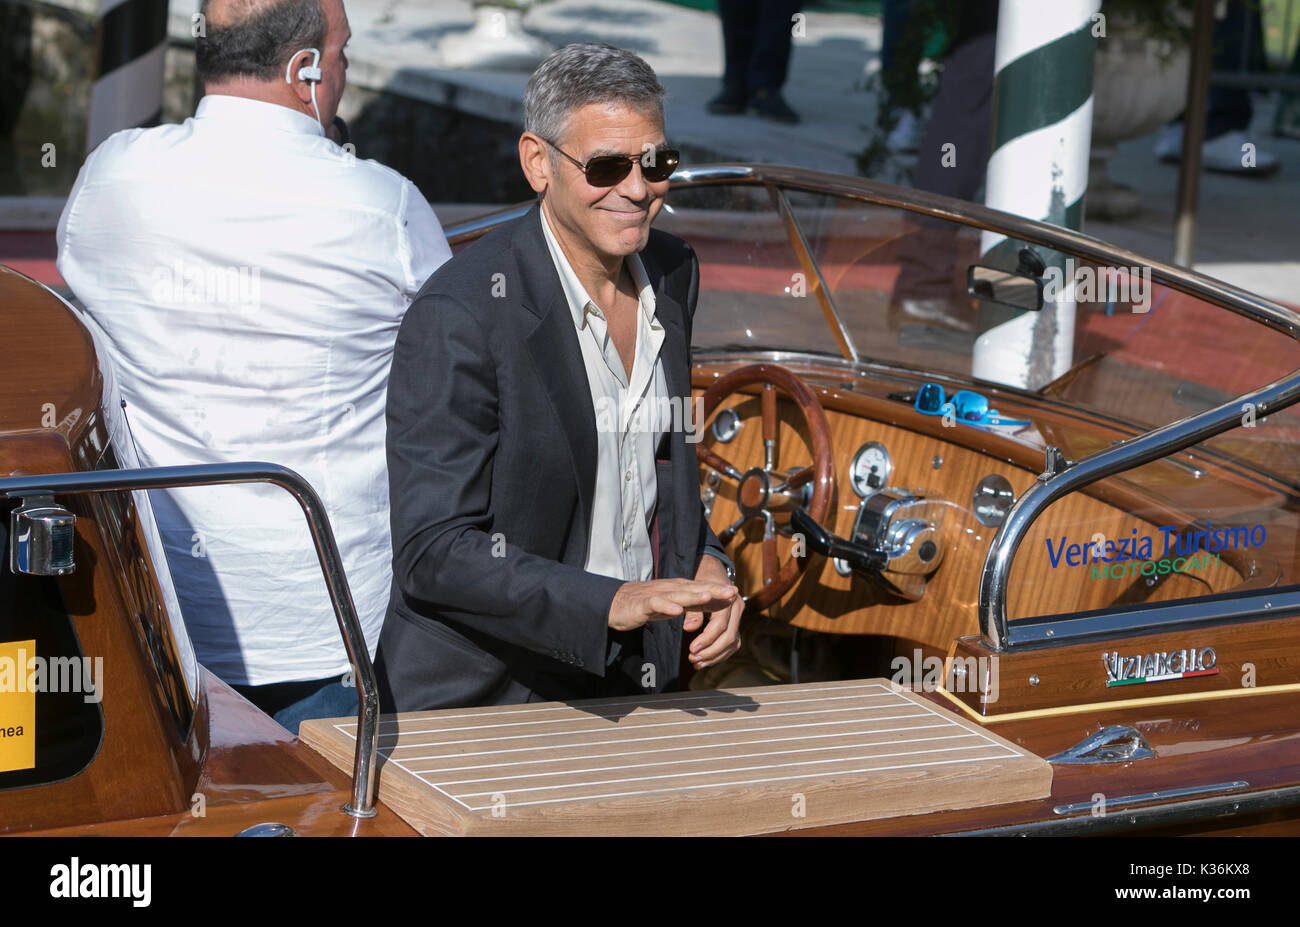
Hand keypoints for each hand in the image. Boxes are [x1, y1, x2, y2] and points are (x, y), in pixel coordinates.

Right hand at [608, 578, 736, 632]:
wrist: (616, 602)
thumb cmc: (646, 604)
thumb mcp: (673, 605)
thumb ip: (691, 606)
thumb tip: (713, 608)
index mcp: (679, 589)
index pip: (701, 588)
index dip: (718, 590)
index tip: (737, 592)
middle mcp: (670, 589)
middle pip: (694, 589)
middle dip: (714, 590)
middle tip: (732, 591)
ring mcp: (657, 595)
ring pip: (678, 595)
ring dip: (693, 595)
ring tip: (708, 596)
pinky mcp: (643, 604)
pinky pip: (656, 605)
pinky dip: (666, 607)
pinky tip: (676, 611)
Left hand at [685, 556, 743, 669]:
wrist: (713, 576)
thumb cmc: (700, 585)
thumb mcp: (693, 595)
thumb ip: (691, 611)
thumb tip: (689, 628)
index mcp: (728, 599)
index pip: (720, 625)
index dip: (706, 639)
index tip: (691, 649)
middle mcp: (737, 609)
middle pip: (729, 637)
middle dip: (711, 651)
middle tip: (693, 659)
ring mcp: (739, 618)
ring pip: (732, 644)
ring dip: (715, 656)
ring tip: (696, 663)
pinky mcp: (737, 626)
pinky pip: (732, 645)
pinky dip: (719, 655)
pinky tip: (705, 661)